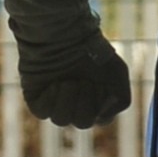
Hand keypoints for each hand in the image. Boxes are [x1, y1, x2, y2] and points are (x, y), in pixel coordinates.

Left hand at [16, 32, 131, 129]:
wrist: (64, 33)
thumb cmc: (92, 50)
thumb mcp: (117, 73)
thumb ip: (120, 101)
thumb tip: (102, 118)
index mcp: (95, 103)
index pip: (102, 120)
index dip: (102, 104)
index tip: (99, 84)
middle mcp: (75, 106)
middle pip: (82, 123)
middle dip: (84, 100)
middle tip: (83, 81)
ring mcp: (55, 104)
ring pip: (61, 120)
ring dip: (68, 98)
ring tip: (67, 80)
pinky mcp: (36, 100)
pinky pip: (44, 112)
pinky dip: (52, 96)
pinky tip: (55, 82)